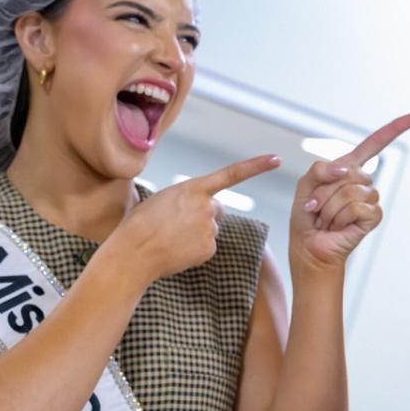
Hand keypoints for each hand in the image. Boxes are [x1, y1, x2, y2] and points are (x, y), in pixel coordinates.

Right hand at [113, 155, 281, 280]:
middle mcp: (207, 206)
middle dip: (203, 215)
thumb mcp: (163, 198)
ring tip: (171, 237)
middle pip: (216, 209)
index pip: (232, 174)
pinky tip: (176, 249)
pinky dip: (195, 249)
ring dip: (195, 233)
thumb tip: (202, 209)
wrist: (133, 252)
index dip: (256, 166)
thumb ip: (187, 198)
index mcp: (193, 188)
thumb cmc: (141, 223)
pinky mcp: (209, 248)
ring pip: (210, 229)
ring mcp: (210, 228)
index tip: (276, 159)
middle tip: (175, 223)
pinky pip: (207, 246)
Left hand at [290, 114, 409, 271]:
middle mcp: (363, 181)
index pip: (375, 144)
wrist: (309, 245)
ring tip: (327, 219)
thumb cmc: (308, 217)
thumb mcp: (305, 184)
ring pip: (350, 191)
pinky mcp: (374, 216)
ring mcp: (371, 198)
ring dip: (330, 208)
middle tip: (318, 207)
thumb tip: (345, 169)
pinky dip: (341, 218)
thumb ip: (320, 169)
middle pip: (348, 171)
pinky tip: (338, 226)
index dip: (395, 129)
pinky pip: (358, 208)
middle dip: (325, 191)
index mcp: (349, 167)